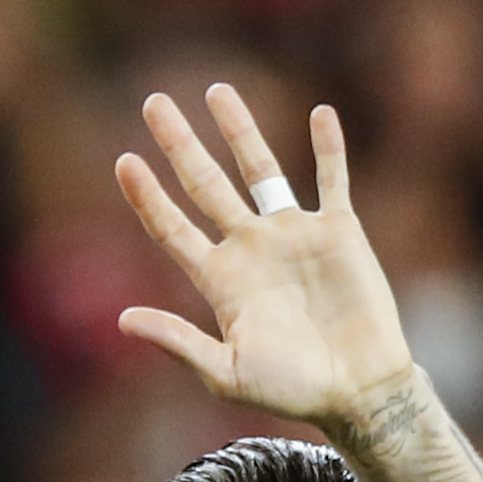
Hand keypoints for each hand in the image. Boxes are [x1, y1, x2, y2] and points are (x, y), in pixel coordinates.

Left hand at [114, 85, 415, 428]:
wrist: (359, 390)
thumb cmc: (292, 390)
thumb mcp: (226, 373)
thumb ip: (179, 343)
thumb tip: (123, 320)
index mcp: (220, 279)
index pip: (172, 228)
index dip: (147, 197)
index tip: (125, 161)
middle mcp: (250, 248)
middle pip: (205, 184)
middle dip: (179, 143)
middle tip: (153, 102)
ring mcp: (294, 235)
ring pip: (261, 169)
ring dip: (239, 130)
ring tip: (217, 91)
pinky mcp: (339, 232)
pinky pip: (333, 180)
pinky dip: (328, 148)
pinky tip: (320, 114)